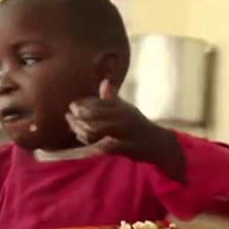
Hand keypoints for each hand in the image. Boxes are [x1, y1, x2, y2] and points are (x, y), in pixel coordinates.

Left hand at [66, 79, 186, 180]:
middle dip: (77, 117)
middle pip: (93, 114)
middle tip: (69, 120)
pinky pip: (107, 146)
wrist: (158, 143)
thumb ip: (112, 97)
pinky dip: (96, 146)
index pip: (95, 102)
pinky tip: (89, 145)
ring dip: (83, 131)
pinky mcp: (128, 146)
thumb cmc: (138, 125)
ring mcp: (126, 131)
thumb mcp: (126, 108)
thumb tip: (104, 81)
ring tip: (76, 131)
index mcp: (120, 105)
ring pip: (97, 129)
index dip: (80, 105)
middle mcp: (122, 115)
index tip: (72, 109)